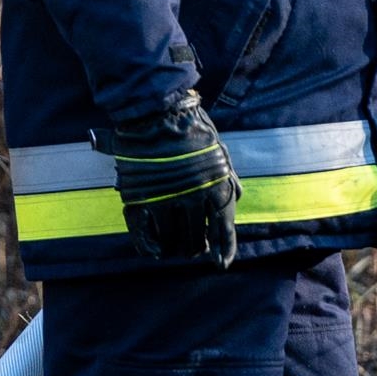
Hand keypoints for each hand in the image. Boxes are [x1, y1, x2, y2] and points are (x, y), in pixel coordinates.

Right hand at [95, 91, 239, 265]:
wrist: (160, 111)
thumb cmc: (194, 129)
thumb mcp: (221, 154)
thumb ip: (228, 179)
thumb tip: (236, 198)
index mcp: (217, 186)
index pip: (224, 228)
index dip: (224, 249)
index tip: (222, 264)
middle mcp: (194, 197)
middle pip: (197, 239)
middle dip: (196, 248)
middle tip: (193, 249)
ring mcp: (166, 199)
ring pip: (172, 240)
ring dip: (174, 248)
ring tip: (173, 248)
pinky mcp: (140, 197)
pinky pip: (143, 233)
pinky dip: (148, 246)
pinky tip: (153, 251)